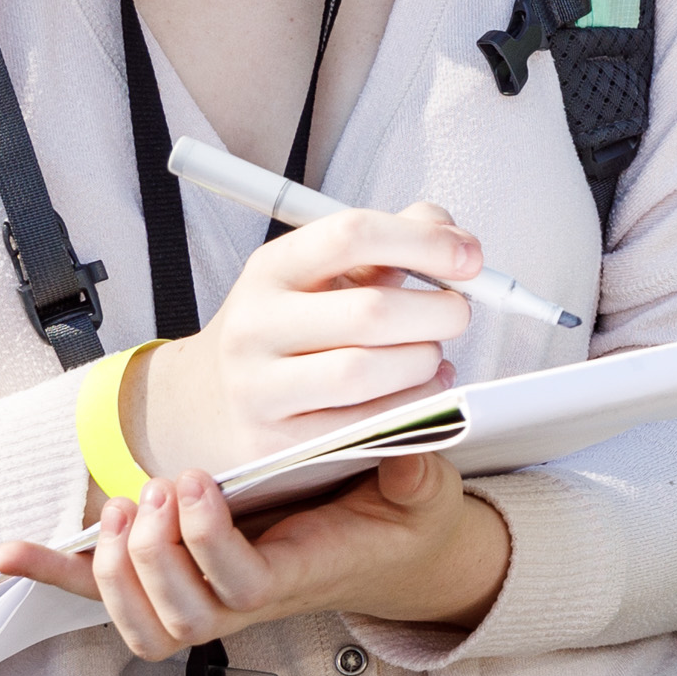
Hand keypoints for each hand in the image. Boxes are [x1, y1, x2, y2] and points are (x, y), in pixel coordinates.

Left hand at [0, 452, 510, 661]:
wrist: (388, 553)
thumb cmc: (396, 522)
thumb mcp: (424, 494)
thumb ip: (418, 476)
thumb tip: (411, 452)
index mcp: (301, 578)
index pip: (243, 587)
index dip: (209, 542)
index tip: (203, 478)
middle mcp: (247, 604)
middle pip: (181, 615)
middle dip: (156, 552)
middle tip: (161, 485)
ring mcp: (207, 602)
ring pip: (142, 623)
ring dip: (115, 567)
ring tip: (124, 505)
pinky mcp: (176, 587)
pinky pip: (105, 598)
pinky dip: (55, 575)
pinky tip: (9, 553)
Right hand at [128, 204, 486, 484]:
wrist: (207, 401)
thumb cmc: (285, 329)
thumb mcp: (319, 275)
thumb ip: (388, 245)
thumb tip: (455, 238)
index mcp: (271, 268)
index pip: (351, 235)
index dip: (422, 242)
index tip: (469, 257)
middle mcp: (256, 324)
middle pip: (371, 312)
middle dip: (438, 312)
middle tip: (456, 313)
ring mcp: (260, 386)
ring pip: (366, 371)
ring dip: (423, 362)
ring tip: (433, 354)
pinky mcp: (278, 440)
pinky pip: (364, 424)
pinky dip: (414, 405)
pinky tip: (426, 389)